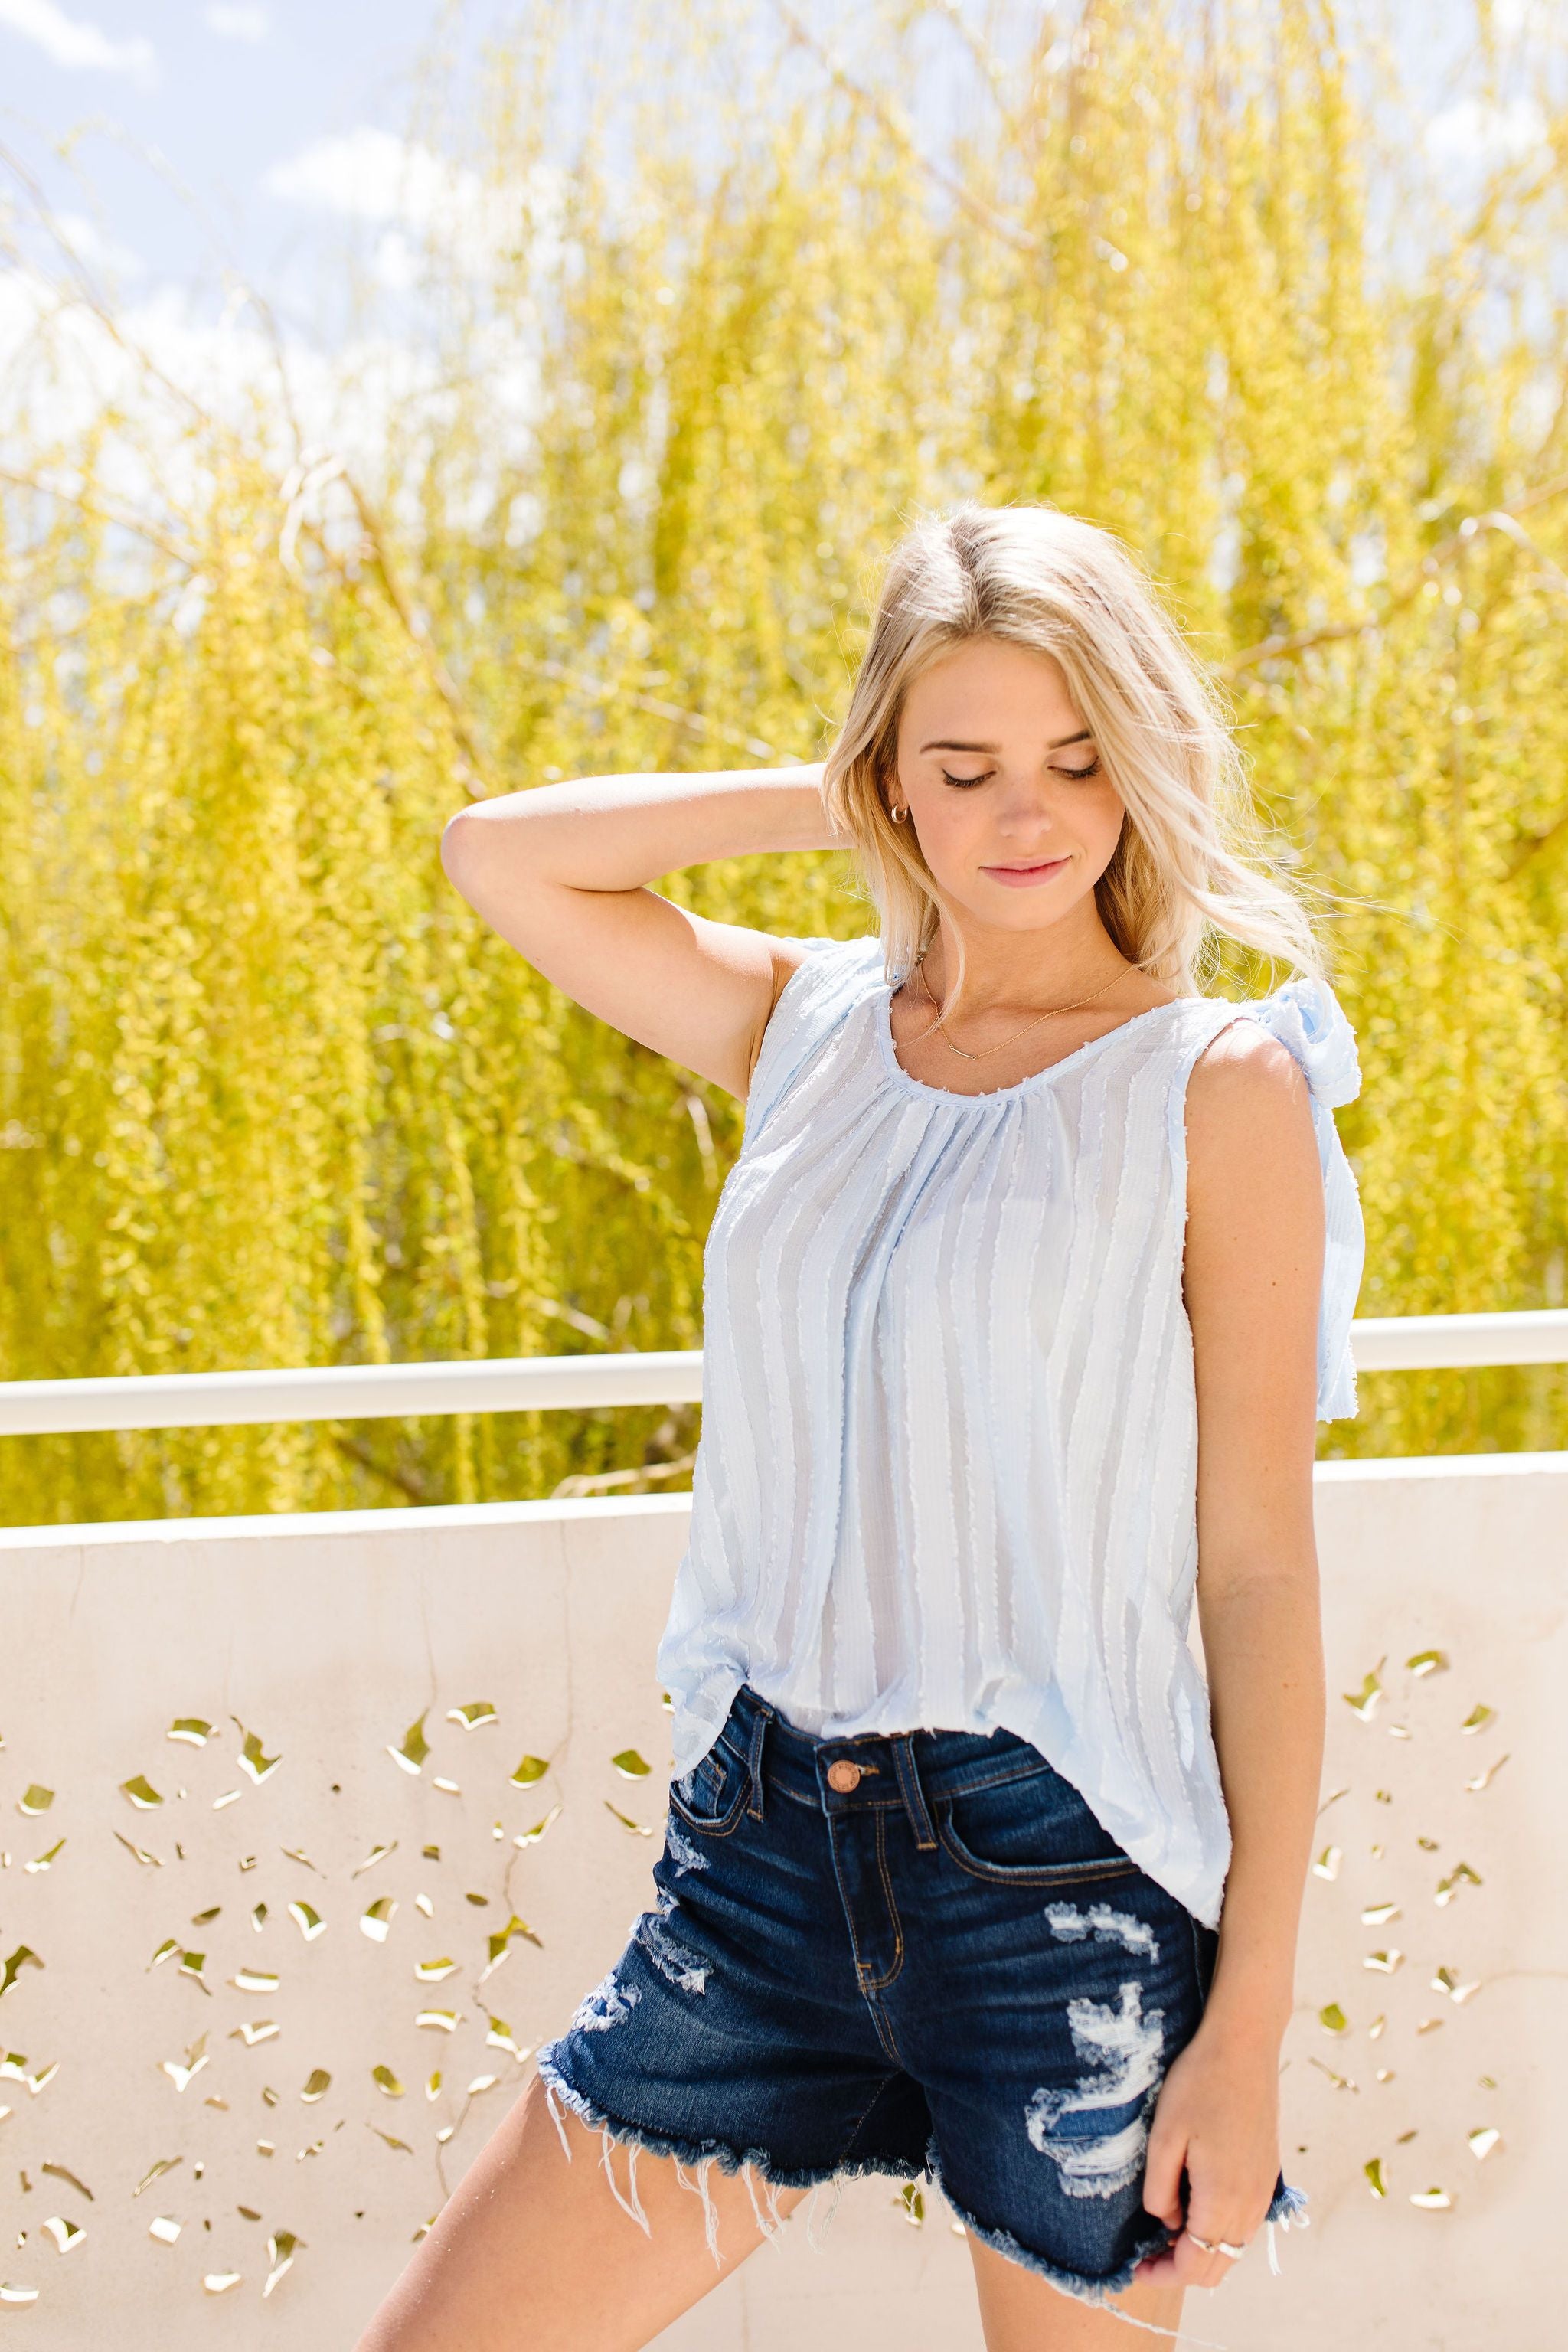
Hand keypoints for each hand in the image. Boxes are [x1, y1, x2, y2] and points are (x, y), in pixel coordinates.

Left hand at [1132, 2015, 1282, 2292]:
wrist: (1244, 2045)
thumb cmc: (1198, 2083)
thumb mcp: (1163, 2137)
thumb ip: (1160, 2191)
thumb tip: (1167, 2222)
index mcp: (1222, 2198)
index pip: (1194, 2264)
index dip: (1163, 2274)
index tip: (1136, 2268)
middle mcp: (1250, 2204)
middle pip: (1217, 2266)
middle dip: (1180, 2268)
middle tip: (1146, 2254)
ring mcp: (1263, 2191)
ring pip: (1233, 2247)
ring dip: (1200, 2250)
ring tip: (1164, 2229)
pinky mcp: (1267, 2175)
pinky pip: (1244, 2224)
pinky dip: (1219, 2230)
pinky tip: (1193, 2205)